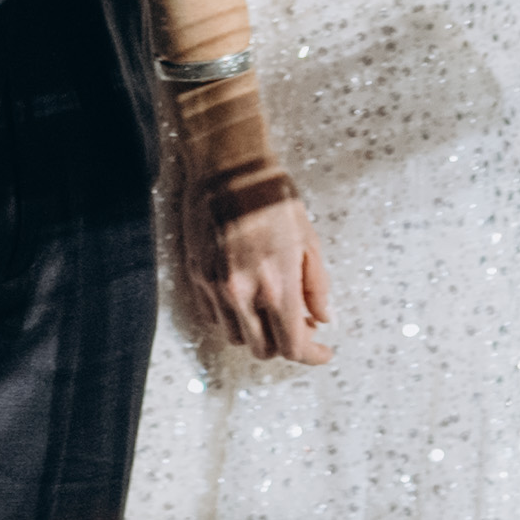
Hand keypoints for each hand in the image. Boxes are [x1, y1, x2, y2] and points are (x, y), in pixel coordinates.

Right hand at [177, 116, 335, 364]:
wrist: (227, 164)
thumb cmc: (272, 194)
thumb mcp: (308, 237)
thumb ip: (316, 285)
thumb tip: (323, 319)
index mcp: (276, 284)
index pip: (292, 346)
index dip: (312, 355)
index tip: (323, 350)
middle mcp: (242, 292)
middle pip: (262, 350)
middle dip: (284, 343)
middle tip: (299, 322)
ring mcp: (215, 286)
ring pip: (234, 337)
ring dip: (255, 331)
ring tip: (269, 306)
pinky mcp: (196, 275)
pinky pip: (212, 316)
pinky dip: (230, 316)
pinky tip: (244, 295)